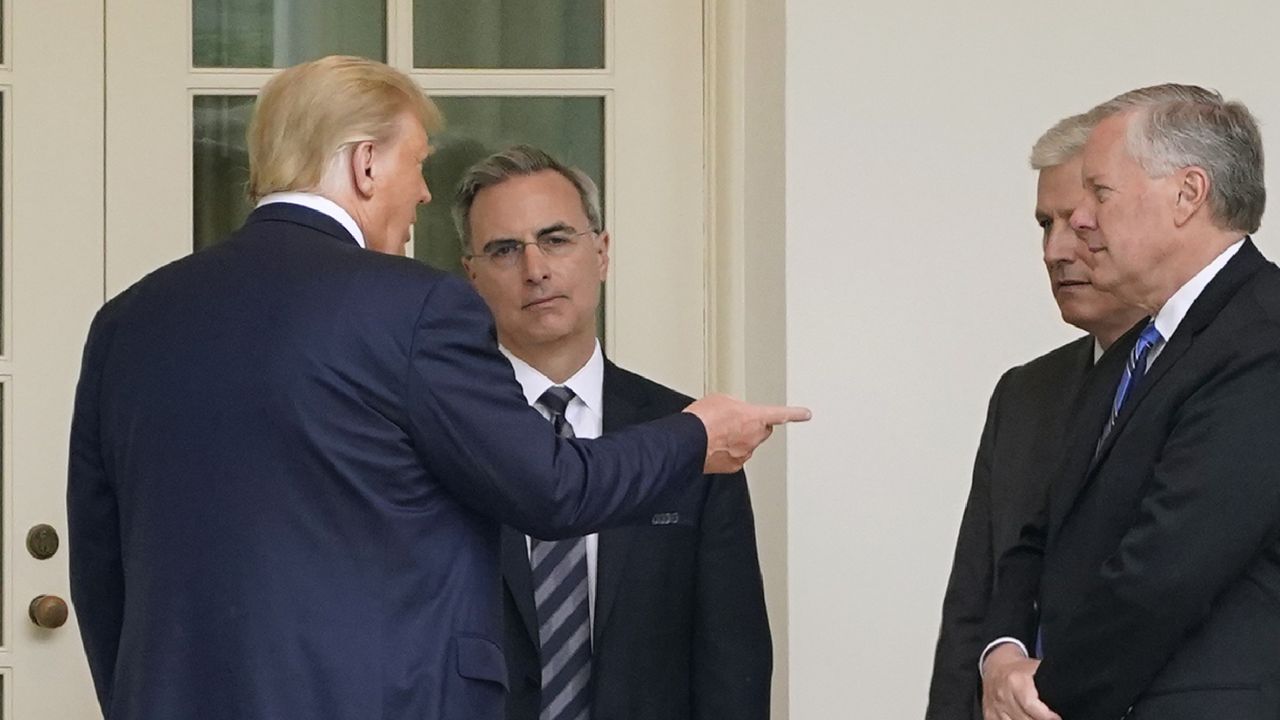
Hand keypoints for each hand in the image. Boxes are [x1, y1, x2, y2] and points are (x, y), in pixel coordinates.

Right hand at [684, 394, 810, 472]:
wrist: (687, 441)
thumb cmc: (702, 420)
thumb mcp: (720, 399)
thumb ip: (734, 404)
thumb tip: (732, 409)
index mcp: (755, 417)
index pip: (781, 414)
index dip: (795, 413)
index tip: (805, 414)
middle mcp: (753, 437)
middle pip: (762, 431)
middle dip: (753, 426)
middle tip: (735, 422)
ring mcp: (743, 454)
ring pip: (747, 445)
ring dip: (737, 440)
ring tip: (716, 434)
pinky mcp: (731, 467)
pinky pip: (734, 457)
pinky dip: (726, 452)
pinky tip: (713, 446)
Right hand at [982, 644, 1059, 719]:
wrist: (995, 664)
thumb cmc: (1020, 668)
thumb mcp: (1035, 667)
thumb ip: (1049, 678)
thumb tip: (1069, 688)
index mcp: (1016, 681)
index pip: (1030, 705)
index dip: (1046, 716)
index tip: (1057, 718)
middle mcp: (1003, 695)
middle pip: (1024, 719)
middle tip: (1051, 719)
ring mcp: (995, 706)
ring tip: (1037, 719)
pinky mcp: (989, 714)